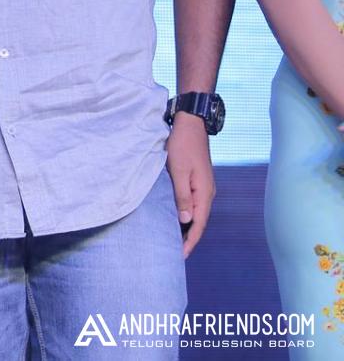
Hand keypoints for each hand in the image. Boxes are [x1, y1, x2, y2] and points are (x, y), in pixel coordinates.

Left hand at [165, 113, 214, 256]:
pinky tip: (177, 219)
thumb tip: (186, 221)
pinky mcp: (198, 182)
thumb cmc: (182, 146)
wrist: (190, 125)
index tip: (180, 256)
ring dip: (187, 228)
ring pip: (196, 214)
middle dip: (189, 238)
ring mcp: (203, 188)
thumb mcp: (179, 171)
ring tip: (175, 241)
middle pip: (199, 222)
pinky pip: (193, 204)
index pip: (198, 225)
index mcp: (204, 194)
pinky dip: (186, 215)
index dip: (190, 241)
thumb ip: (182, 196)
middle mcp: (207, 194)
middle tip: (175, 253)